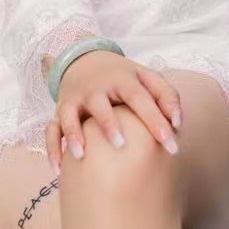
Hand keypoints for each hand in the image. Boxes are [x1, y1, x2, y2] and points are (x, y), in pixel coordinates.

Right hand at [45, 49, 182, 177]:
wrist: (85, 59)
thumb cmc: (123, 77)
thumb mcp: (147, 78)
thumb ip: (167, 96)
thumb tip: (178, 123)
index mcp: (123, 80)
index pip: (140, 98)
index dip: (156, 121)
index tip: (171, 146)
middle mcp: (97, 89)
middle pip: (101, 104)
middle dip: (109, 124)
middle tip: (121, 145)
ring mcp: (76, 100)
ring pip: (70, 116)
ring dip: (74, 133)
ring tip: (81, 154)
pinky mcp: (60, 110)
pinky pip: (51, 129)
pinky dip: (52, 148)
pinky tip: (58, 169)